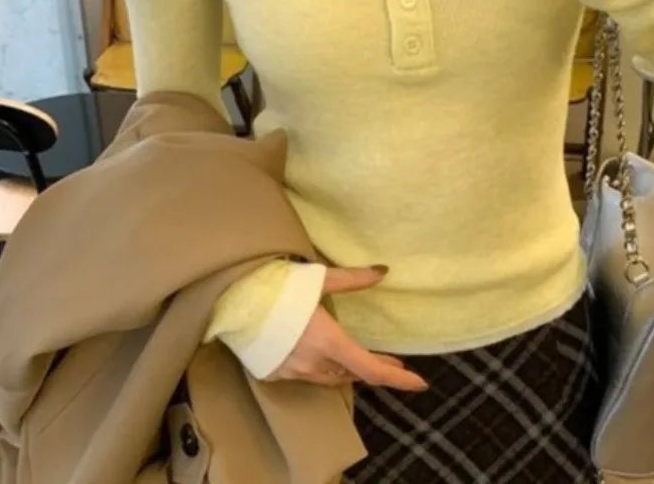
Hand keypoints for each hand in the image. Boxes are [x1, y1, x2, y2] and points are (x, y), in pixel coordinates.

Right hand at [266, 266, 429, 390]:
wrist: (234, 300)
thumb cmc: (279, 287)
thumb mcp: (320, 279)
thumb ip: (354, 279)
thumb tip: (383, 271)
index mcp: (329, 341)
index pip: (371, 369)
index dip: (398, 379)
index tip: (419, 383)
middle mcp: (313, 363)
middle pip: (352, 374)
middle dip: (374, 368)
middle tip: (393, 362)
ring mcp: (292, 372)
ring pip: (329, 378)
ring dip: (348, 369)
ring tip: (362, 359)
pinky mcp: (274, 374)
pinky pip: (306, 375)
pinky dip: (320, 368)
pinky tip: (322, 358)